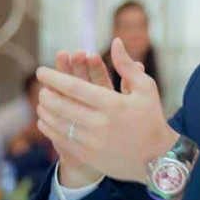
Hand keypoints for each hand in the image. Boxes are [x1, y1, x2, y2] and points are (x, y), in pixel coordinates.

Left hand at [36, 38, 175, 184]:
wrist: (158, 157)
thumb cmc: (151, 118)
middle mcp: (101, 122)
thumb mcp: (146, 88)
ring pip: (58, 123)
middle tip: (42, 89)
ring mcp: (93, 141)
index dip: (54, 77)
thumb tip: (115, 41)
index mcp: (113, 103)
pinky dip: (50, 128)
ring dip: (45, 111)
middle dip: (47, 95)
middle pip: (61, 105)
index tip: (41, 71)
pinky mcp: (89, 156)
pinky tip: (47, 121)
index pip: (75, 87)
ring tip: (43, 103)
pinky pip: (61, 139)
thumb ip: (127, 65)